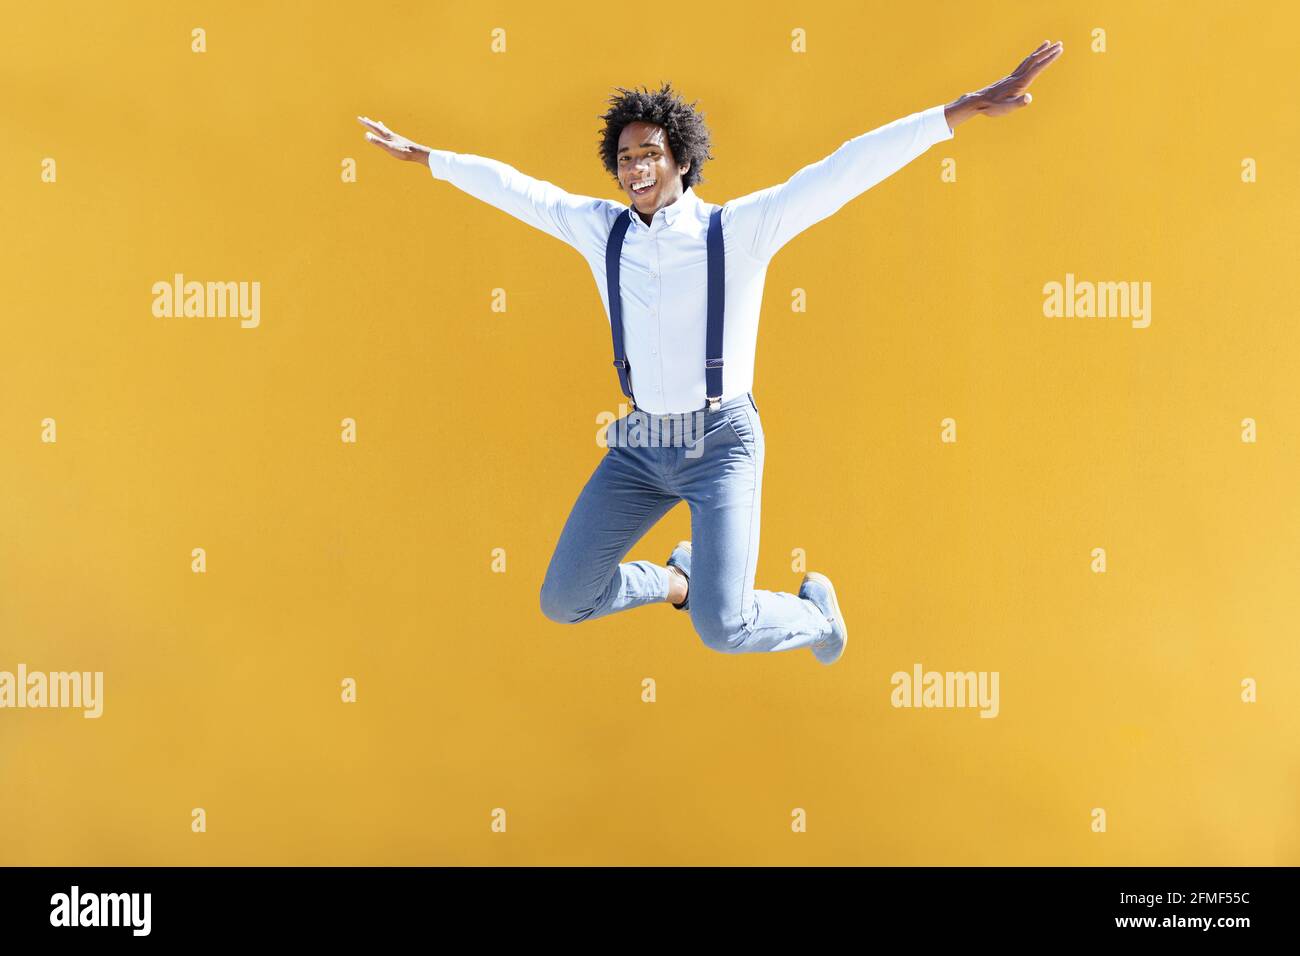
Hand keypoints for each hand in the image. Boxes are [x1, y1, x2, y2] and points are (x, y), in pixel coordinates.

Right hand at [358, 116, 430, 162]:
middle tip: (364, 118)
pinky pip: (391, 135)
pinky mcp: (400, 142)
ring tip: (378, 122)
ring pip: (386, 130)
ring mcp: (396, 138)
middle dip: (370, 123)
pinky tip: (391, 135)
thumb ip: (377, 141)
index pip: (374, 127)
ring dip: (380, 126)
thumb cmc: (403, 151)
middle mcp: (391, 135)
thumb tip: (366, 135)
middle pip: (379, 127)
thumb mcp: (388, 147)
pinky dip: (389, 133)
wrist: (417, 153)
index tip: (359, 118)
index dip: (366, 123)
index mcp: (387, 135)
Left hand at [944, 40, 1062, 128]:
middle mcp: (1017, 77)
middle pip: (1034, 60)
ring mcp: (1012, 77)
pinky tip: (1032, 59)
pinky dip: (1030, 59)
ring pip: (1028, 61)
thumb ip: (1018, 103)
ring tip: (1047, 44)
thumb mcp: (1006, 108)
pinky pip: (1023, 65)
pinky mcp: (1009, 79)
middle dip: (1047, 52)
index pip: (1037, 67)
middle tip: (1059, 43)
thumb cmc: (992, 107)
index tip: (1059, 50)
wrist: (978, 102)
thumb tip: (1028, 98)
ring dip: (1039, 52)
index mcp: (1019, 82)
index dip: (1049, 58)